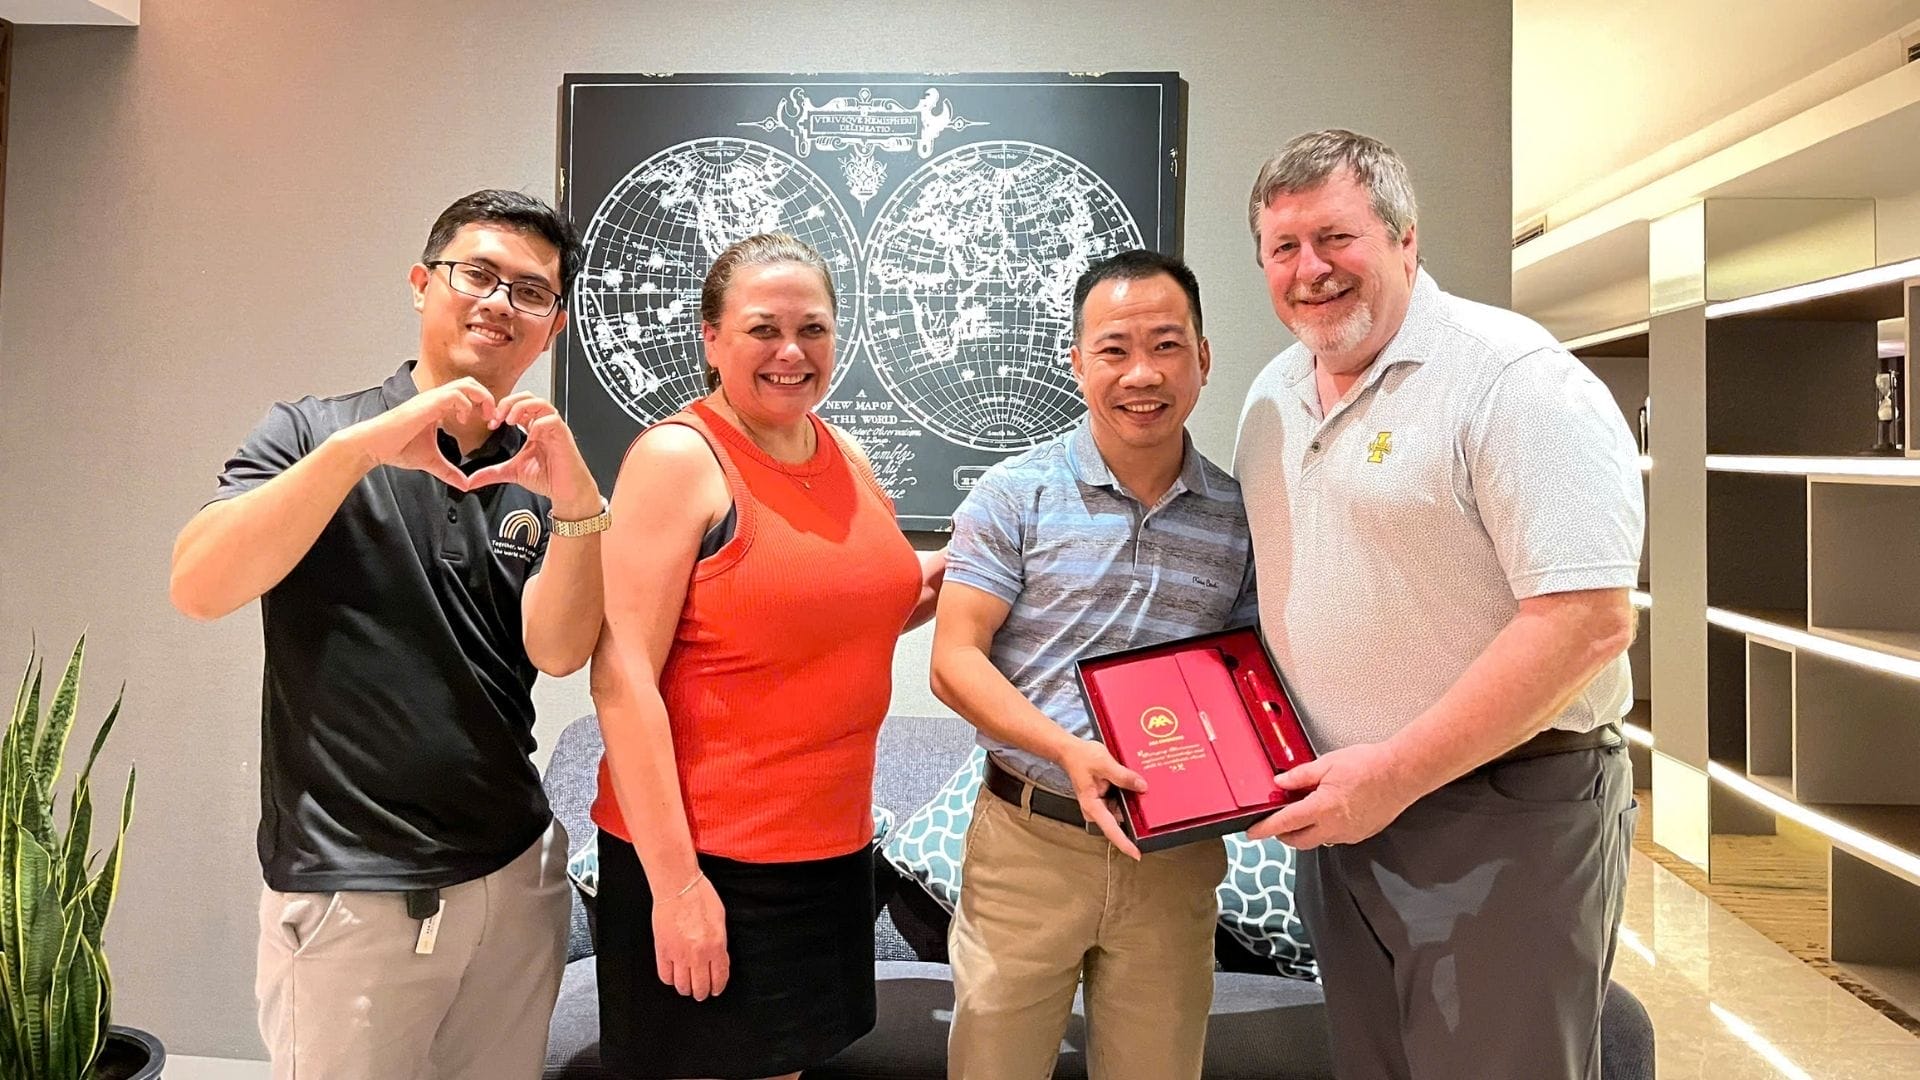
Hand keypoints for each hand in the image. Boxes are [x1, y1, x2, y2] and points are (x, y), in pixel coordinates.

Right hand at [338, 378, 494, 489]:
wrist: (373, 446)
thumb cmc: (397, 449)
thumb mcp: (431, 462)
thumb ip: (449, 471)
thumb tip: (465, 485)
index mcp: (437, 407)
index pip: (467, 393)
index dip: (483, 404)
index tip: (490, 423)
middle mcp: (435, 399)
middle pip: (470, 382)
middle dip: (487, 397)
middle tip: (492, 418)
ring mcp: (431, 399)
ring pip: (465, 383)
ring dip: (481, 398)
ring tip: (484, 416)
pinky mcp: (426, 404)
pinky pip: (454, 395)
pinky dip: (466, 405)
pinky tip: (463, 420)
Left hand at [465, 392, 598, 513]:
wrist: (566, 491)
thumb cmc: (548, 477)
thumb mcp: (512, 472)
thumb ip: (492, 473)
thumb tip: (471, 480)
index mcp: (533, 427)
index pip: (518, 404)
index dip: (502, 409)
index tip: (491, 423)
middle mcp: (544, 424)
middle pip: (528, 397)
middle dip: (510, 403)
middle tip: (498, 417)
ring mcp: (554, 428)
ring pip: (541, 403)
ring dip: (523, 408)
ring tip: (510, 421)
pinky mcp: (563, 436)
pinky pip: (552, 420)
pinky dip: (539, 424)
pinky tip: (531, 436)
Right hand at [652, 873, 728, 1000]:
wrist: (678, 887)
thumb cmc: (701, 897)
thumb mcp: (720, 920)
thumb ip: (720, 943)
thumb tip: (718, 958)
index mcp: (716, 946)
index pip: (719, 977)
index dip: (717, 987)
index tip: (715, 990)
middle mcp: (698, 955)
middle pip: (700, 987)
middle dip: (702, 993)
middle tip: (701, 992)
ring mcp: (679, 954)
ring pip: (682, 985)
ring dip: (686, 989)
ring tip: (687, 987)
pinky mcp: (663, 951)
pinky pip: (665, 976)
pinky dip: (670, 980)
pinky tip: (673, 976)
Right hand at [1059, 738, 1147, 859]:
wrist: (1070, 751)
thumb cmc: (1080, 758)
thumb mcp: (1104, 763)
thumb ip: (1123, 776)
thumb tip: (1141, 786)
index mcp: (1093, 806)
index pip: (1112, 830)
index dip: (1125, 844)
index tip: (1137, 854)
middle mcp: (1096, 810)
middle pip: (1121, 820)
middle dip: (1134, 813)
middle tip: (1145, 798)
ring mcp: (1101, 805)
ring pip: (1122, 810)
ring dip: (1131, 801)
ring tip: (1134, 783)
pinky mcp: (1105, 799)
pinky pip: (1121, 802)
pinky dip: (1127, 795)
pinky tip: (1131, 782)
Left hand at [1245, 743, 1418, 848]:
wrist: (1402, 774)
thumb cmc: (1370, 766)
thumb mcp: (1328, 763)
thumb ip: (1300, 775)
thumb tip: (1281, 782)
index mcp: (1322, 808)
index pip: (1284, 824)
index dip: (1264, 829)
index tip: (1252, 833)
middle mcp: (1334, 827)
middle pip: (1298, 841)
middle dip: (1283, 835)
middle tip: (1276, 822)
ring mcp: (1348, 834)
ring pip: (1317, 841)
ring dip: (1306, 832)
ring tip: (1305, 812)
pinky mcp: (1360, 835)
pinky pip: (1335, 838)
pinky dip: (1325, 830)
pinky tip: (1328, 814)